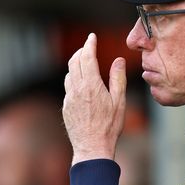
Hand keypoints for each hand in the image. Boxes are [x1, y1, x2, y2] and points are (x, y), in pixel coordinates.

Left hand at [63, 33, 126, 164]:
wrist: (92, 147)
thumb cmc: (109, 126)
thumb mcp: (119, 101)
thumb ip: (117, 78)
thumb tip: (118, 60)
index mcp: (91, 85)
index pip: (87, 57)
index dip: (89, 44)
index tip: (92, 37)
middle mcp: (76, 89)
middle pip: (74, 62)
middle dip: (81, 51)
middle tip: (88, 47)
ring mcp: (69, 98)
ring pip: (69, 74)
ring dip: (76, 64)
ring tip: (85, 63)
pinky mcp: (66, 107)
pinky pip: (68, 87)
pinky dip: (73, 79)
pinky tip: (81, 84)